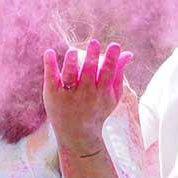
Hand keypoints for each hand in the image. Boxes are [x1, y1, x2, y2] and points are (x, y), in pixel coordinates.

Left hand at [42, 40, 131, 155]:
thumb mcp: (112, 96)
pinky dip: (50, 65)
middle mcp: (85, 93)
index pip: (108, 73)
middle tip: (94, 43)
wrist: (77, 134)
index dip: (112, 59)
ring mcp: (68, 94)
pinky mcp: (52, 93)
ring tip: (72, 51)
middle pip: (89, 72)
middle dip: (92, 57)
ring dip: (71, 63)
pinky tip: (49, 52)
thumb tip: (128, 53)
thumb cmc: (97, 110)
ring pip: (70, 76)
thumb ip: (119, 74)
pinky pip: (51, 78)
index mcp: (102, 91)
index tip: (115, 46)